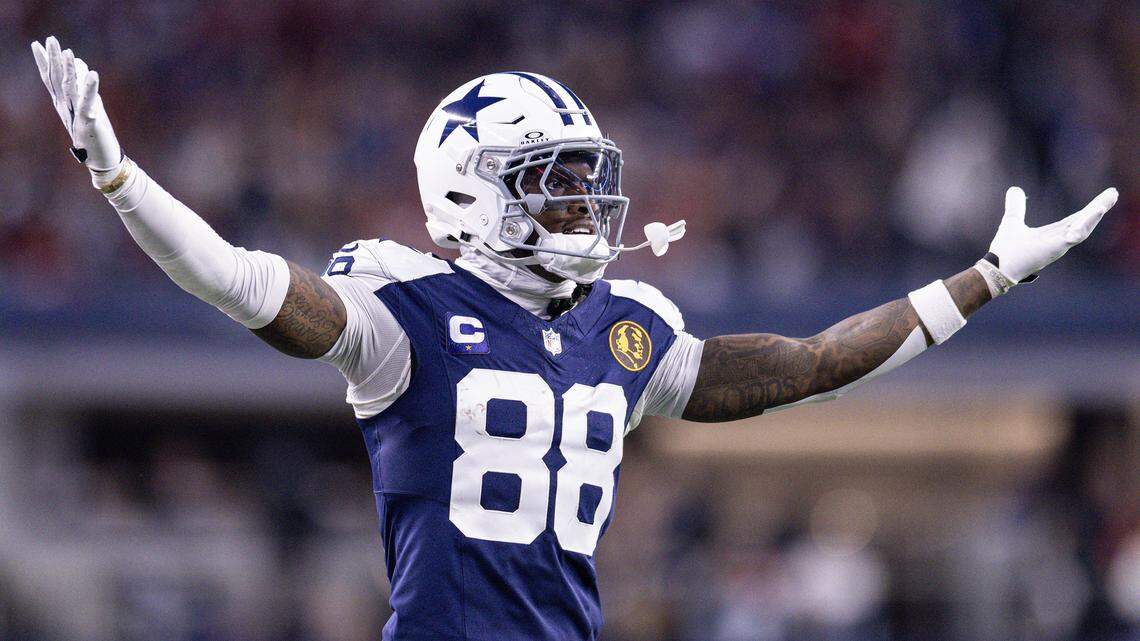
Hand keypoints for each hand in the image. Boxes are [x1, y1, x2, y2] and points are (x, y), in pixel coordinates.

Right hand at [31, 36, 120, 170]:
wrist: (102, 158)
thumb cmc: (94, 131)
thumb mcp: (88, 105)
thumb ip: (82, 86)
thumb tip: (81, 63)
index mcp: (63, 104)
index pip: (50, 79)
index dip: (44, 61)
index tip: (37, 44)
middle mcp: (65, 107)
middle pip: (57, 79)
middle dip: (53, 58)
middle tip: (50, 39)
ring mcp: (75, 114)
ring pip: (69, 88)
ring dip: (69, 69)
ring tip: (69, 52)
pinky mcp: (88, 122)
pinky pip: (88, 102)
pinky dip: (89, 88)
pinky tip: (92, 73)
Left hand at [982, 186, 1118, 288]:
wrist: (997, 266)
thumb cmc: (1006, 249)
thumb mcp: (1012, 220)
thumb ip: (1016, 206)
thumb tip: (1014, 189)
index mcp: (1054, 234)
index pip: (1077, 218)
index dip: (1090, 208)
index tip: (1105, 196)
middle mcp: (1060, 240)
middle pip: (1085, 221)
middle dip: (1100, 207)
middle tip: (1113, 193)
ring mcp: (1059, 245)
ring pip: (1083, 228)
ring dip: (1095, 215)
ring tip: (1106, 201)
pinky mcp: (1055, 248)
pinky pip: (1074, 236)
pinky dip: (1084, 225)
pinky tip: (1094, 213)